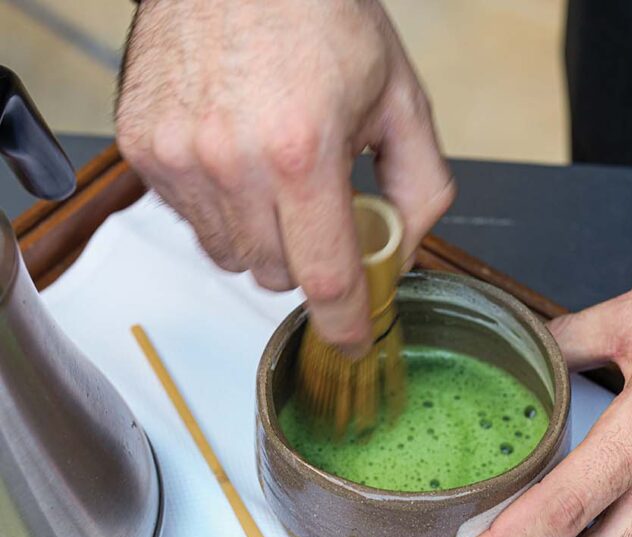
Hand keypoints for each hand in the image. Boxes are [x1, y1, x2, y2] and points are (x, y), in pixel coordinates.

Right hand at [117, 0, 453, 351]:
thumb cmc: (316, 13)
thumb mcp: (399, 96)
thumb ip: (419, 187)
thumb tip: (404, 252)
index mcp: (303, 150)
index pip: (325, 279)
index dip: (344, 325)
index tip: (352, 341)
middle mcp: (232, 159)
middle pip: (275, 276)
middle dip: (304, 260)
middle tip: (315, 209)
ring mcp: (179, 156)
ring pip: (229, 256)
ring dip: (258, 237)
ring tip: (272, 175)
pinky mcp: (143, 147)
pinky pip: (190, 221)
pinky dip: (218, 208)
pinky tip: (234, 158)